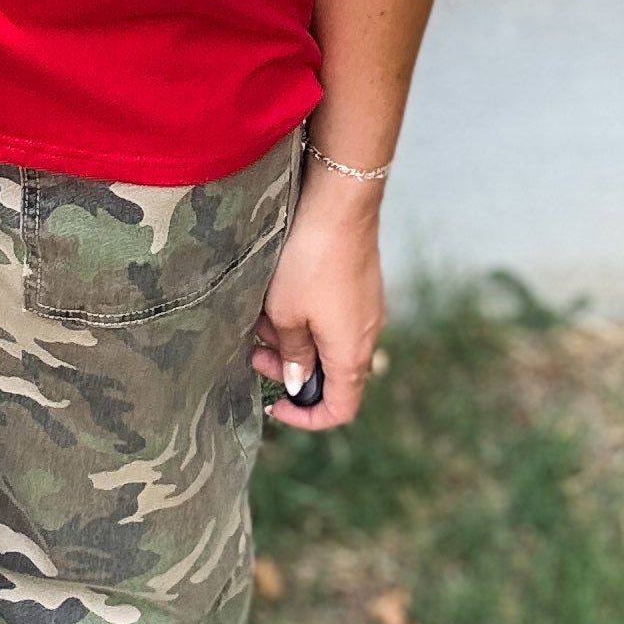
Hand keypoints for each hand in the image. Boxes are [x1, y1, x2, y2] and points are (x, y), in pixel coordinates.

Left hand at [252, 185, 387, 435]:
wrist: (339, 205)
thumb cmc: (310, 262)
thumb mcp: (286, 314)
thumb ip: (292, 355)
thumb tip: (299, 382)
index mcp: (351, 354)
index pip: (340, 409)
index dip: (307, 418)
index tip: (275, 405)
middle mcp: (367, 336)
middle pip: (332, 377)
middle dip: (290, 372)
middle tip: (256, 353)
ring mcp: (367, 310)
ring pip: (329, 345)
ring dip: (294, 341)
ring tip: (262, 318)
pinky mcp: (361, 287)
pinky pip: (335, 320)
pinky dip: (307, 320)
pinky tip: (280, 297)